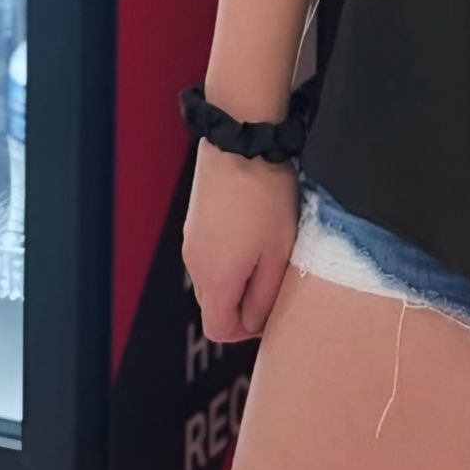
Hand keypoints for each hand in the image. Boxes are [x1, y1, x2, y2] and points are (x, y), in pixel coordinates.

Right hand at [183, 143, 299, 344]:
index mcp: (215, 278)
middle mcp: (195, 262)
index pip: (219, 330)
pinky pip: (210, 252)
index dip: (248, 330)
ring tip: (266, 247)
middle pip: (214, 304)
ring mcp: (191, 238)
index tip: (271, 306)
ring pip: (213, 277)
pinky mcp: (195, 218)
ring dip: (237, 274)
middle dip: (243, 302)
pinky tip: (252, 227)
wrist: (240, 139)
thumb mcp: (278, 254)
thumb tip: (255, 321)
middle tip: (274, 276)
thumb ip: (265, 297)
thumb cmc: (265, 196)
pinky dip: (228, 252)